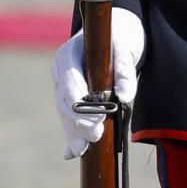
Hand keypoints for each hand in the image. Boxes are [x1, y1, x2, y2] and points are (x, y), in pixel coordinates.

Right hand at [50, 9, 146, 160]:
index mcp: (68, 54)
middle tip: (96, 136)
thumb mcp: (125, 48)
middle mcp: (61, 71)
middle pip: (64, 101)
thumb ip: (125, 70)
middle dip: (78, 122)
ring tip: (82, 149)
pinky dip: (72, 135)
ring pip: (65, 112)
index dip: (80, 103)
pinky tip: (72, 153)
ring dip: (74, 132)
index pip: (68, 82)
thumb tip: (124, 96)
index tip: (96, 119)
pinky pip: (69, 118)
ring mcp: (62, 85)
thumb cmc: (118, 37)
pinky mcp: (69, 98)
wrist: (114, 34)